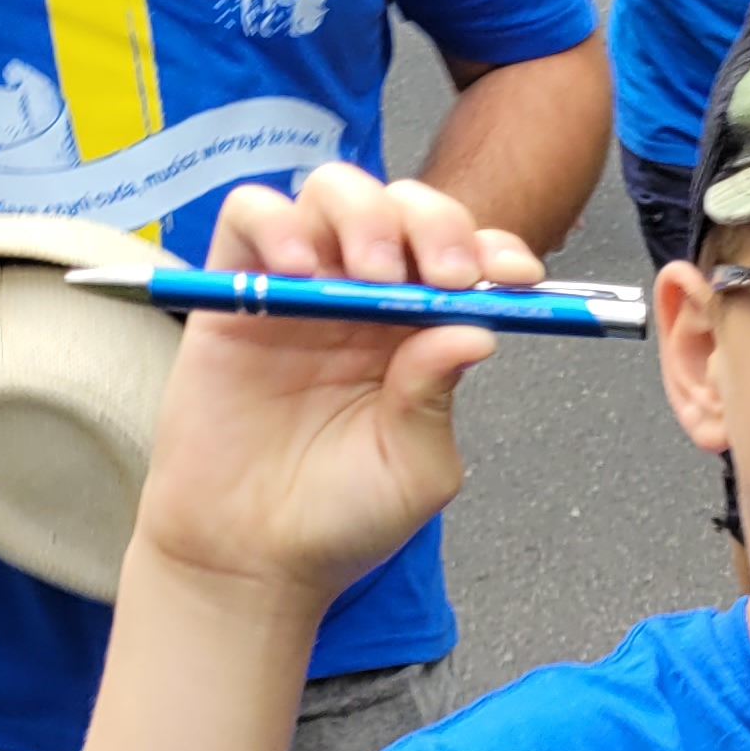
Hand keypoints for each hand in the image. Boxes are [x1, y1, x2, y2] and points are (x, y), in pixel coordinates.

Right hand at [129, 164, 538, 612]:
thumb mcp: (413, 469)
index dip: (492, 252)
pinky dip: (278, 221)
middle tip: (442, 273)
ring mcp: (298, 288)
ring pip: (333, 193)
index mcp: (418, 335)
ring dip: (364, 214)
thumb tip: (475, 329)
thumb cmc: (339, 520)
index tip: (515, 276)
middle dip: (435, 222)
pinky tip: (301, 269)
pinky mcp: (233, 290)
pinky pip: (249, 215)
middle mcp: (362, 299)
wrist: (249, 557)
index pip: (462, 261)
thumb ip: (436, 397)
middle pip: (404, 209)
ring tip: (370, 273)